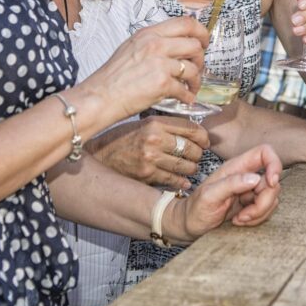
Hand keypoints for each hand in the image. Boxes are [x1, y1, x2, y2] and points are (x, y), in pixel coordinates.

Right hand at [86, 15, 207, 116]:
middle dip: (201, 59)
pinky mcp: (162, 83)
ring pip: (193, 68)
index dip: (201, 32)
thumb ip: (153, 42)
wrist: (99, 97)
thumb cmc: (112, 77)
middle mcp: (155, 44)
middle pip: (195, 45)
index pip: (185, 23)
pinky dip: (187, 96)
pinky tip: (184, 99)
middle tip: (198, 69)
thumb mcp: (131, 47)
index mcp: (148, 33)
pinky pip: (185, 89)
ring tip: (191, 88)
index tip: (204, 42)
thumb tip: (176, 42)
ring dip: (196, 81)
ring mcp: (160, 63)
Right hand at [91, 116, 208, 192]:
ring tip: (191, 168)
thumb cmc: (122, 139)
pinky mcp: (147, 175)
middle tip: (198, 156)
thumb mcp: (144, 124)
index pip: (191, 128)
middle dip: (199, 153)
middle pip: (191, 148)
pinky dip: (181, 182)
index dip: (203, 136)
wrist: (101, 156)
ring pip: (185, 166)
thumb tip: (193, 132)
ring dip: (192, 168)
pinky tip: (184, 181)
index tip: (205, 141)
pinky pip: (173, 180)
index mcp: (156, 123)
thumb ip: (167, 126)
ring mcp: (151, 158)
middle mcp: (155, 139)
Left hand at [176, 144, 282, 240]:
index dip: (274, 164)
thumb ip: (231, 184)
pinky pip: (266, 209)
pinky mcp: (251, 205)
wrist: (188, 225)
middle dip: (264, 202)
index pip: (264, 152)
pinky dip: (257, 218)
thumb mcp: (209, 197)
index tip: (271, 183)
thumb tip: (255, 178)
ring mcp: (249, 191)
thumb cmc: (195, 210)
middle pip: (271, 182)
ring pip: (271, 197)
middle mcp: (245, 176)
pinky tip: (240, 221)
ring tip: (238, 219)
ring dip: (259, 213)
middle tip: (244, 214)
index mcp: (236, 167)